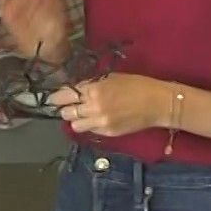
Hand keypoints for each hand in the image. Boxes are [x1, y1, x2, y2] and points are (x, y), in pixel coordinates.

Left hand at [49, 74, 173, 136]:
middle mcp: (93, 108)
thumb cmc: (136, 85)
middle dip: (65, 108)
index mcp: (93, 90)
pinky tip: (97, 118)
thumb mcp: (111, 78)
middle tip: (68, 105)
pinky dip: (90, 125)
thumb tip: (76, 89)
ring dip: (76, 119)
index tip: (53, 98)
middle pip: (66, 112)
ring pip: (75, 125)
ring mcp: (100, 123)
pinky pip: (90, 130)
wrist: (157, 103)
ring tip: (82, 114)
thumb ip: (91, 84)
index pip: (65, 96)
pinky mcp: (108, 133)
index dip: (57, 97)